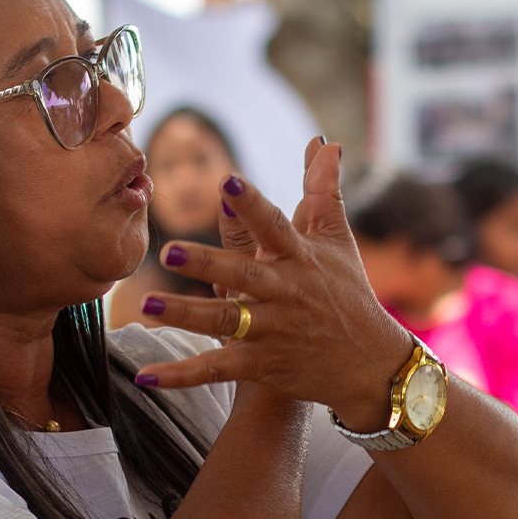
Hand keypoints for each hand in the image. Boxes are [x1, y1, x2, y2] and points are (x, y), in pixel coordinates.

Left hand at [133, 140, 417, 428]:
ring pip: (225, 321)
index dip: (252, 205)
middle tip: (168, 250)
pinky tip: (146, 377)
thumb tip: (324, 141)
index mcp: (300, 258)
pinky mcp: (264, 365)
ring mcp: (274, 331)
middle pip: (243, 274)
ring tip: (146, 304)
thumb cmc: (349, 295)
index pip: (275, 226)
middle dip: (207, 262)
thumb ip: (322, 191)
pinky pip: (218, 369)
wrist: (370, 365)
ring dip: (185, 315)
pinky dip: (183, 375)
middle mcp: (286, 293)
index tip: (228, 182)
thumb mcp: (337, 242)